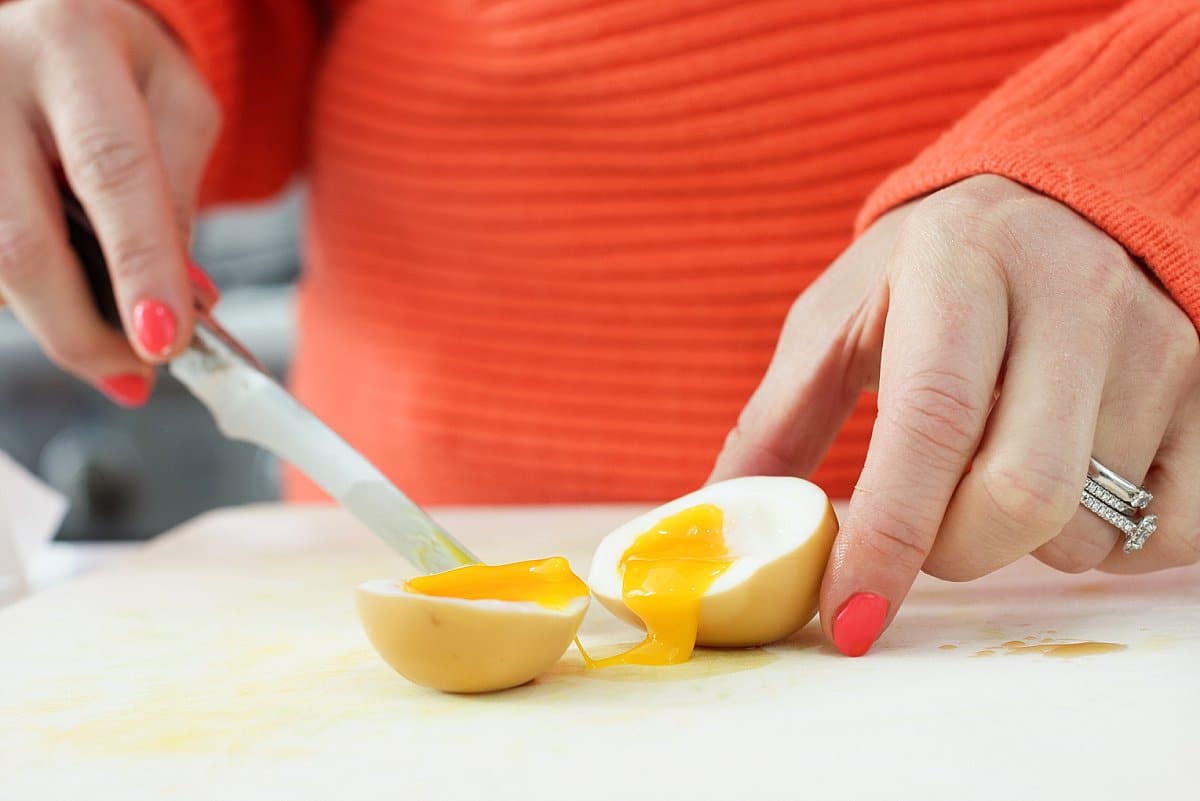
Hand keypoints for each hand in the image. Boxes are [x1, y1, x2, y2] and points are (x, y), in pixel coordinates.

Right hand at [0, 0, 219, 404]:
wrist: (46, 26)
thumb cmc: (120, 69)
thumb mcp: (178, 103)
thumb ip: (182, 194)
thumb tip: (185, 301)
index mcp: (72, 45)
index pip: (110, 169)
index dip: (139, 265)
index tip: (164, 342)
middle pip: (22, 240)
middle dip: (84, 330)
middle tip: (138, 375)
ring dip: (53, 323)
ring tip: (109, 343)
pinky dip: (23, 301)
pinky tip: (60, 301)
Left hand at [711, 174, 1199, 654]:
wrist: (1061, 201)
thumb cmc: (929, 272)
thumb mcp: (839, 317)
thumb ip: (778, 417)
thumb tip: (720, 515)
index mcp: (961, 270)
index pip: (932, 422)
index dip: (887, 535)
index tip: (848, 617)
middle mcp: (1073, 298)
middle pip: (1021, 496)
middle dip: (950, 552)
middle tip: (920, 528)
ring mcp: (1160, 344)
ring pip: (1088, 527)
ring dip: (1020, 547)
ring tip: (991, 480)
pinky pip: (1170, 533)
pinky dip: (1104, 547)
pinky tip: (1067, 491)